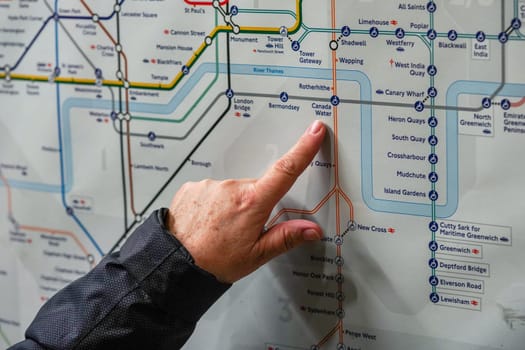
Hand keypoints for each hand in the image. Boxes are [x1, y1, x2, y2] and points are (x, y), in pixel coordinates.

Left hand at [165, 120, 326, 282]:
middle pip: (255, 187)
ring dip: (232, 204)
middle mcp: (231, 188)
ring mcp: (210, 185)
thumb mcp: (257, 254)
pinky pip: (211, 191)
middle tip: (243, 229)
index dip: (304, 148)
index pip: (286, 170)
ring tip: (221, 229)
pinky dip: (213, 203)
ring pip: (232, 190)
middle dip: (255, 203)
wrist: (174, 265)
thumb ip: (286, 237)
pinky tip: (207, 222)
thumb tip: (311, 230)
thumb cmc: (214, 262)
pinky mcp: (192, 187)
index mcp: (252, 203)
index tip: (314, 131)